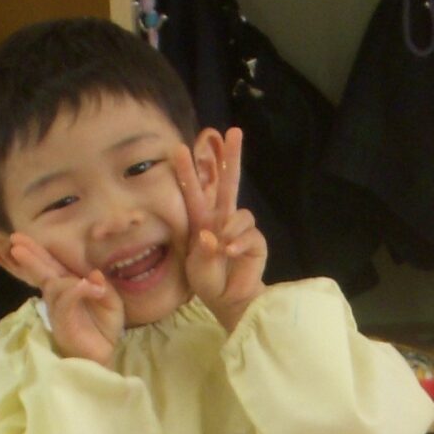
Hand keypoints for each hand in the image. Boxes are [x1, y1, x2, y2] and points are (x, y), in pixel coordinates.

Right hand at [7, 233, 122, 364]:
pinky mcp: (63, 324)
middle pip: (43, 273)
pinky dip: (74, 291)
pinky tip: (82, 284)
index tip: (17, 239)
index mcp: (69, 286)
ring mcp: (58, 310)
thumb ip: (103, 287)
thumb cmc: (104, 328)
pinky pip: (65, 303)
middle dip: (30, 257)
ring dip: (52, 271)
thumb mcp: (111, 303)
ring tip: (47, 263)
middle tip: (14, 242)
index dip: (37, 251)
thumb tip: (93, 275)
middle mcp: (59, 296)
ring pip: (54, 285)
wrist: (105, 355)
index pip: (51, 265)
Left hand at [173, 127, 266, 330]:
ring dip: (230, 228)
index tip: (178, 148)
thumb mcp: (197, 268)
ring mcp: (240, 229)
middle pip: (228, 182)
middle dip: (230, 157)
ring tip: (223, 248)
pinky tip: (231, 253)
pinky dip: (239, 243)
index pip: (194, 191)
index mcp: (202, 221)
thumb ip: (204, 252)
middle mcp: (222, 219)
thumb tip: (213, 236)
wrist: (230, 301)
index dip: (188, 171)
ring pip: (240, 211)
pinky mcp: (256, 241)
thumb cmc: (208, 283)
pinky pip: (249, 234)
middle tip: (234, 131)